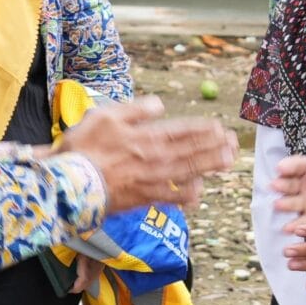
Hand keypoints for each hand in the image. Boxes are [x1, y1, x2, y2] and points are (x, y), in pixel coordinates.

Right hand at [52, 99, 236, 214]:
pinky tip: (199, 194)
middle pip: (193, 151)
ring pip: (189, 172)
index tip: (221, 127)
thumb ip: (136, 110)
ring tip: (228, 161)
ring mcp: (153, 181)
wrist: (70, 185)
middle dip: (216, 146)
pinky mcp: (145, 199)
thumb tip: (159, 105)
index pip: (183, 131)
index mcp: (148, 136)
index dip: (204, 129)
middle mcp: (156, 159)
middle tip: (234, 143)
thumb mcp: (106, 116)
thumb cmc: (83, 148)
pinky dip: (188, 196)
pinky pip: (174, 198)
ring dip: (211, 166)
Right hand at [273, 146, 305, 226]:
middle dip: (281, 185)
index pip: (296, 165)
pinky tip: (290, 228)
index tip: (280, 168)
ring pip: (290, 204)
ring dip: (283, 204)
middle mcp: (304, 186)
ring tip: (279, 205)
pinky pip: (301, 223)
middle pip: (288, 184)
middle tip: (275, 186)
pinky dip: (294, 226)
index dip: (288, 166)